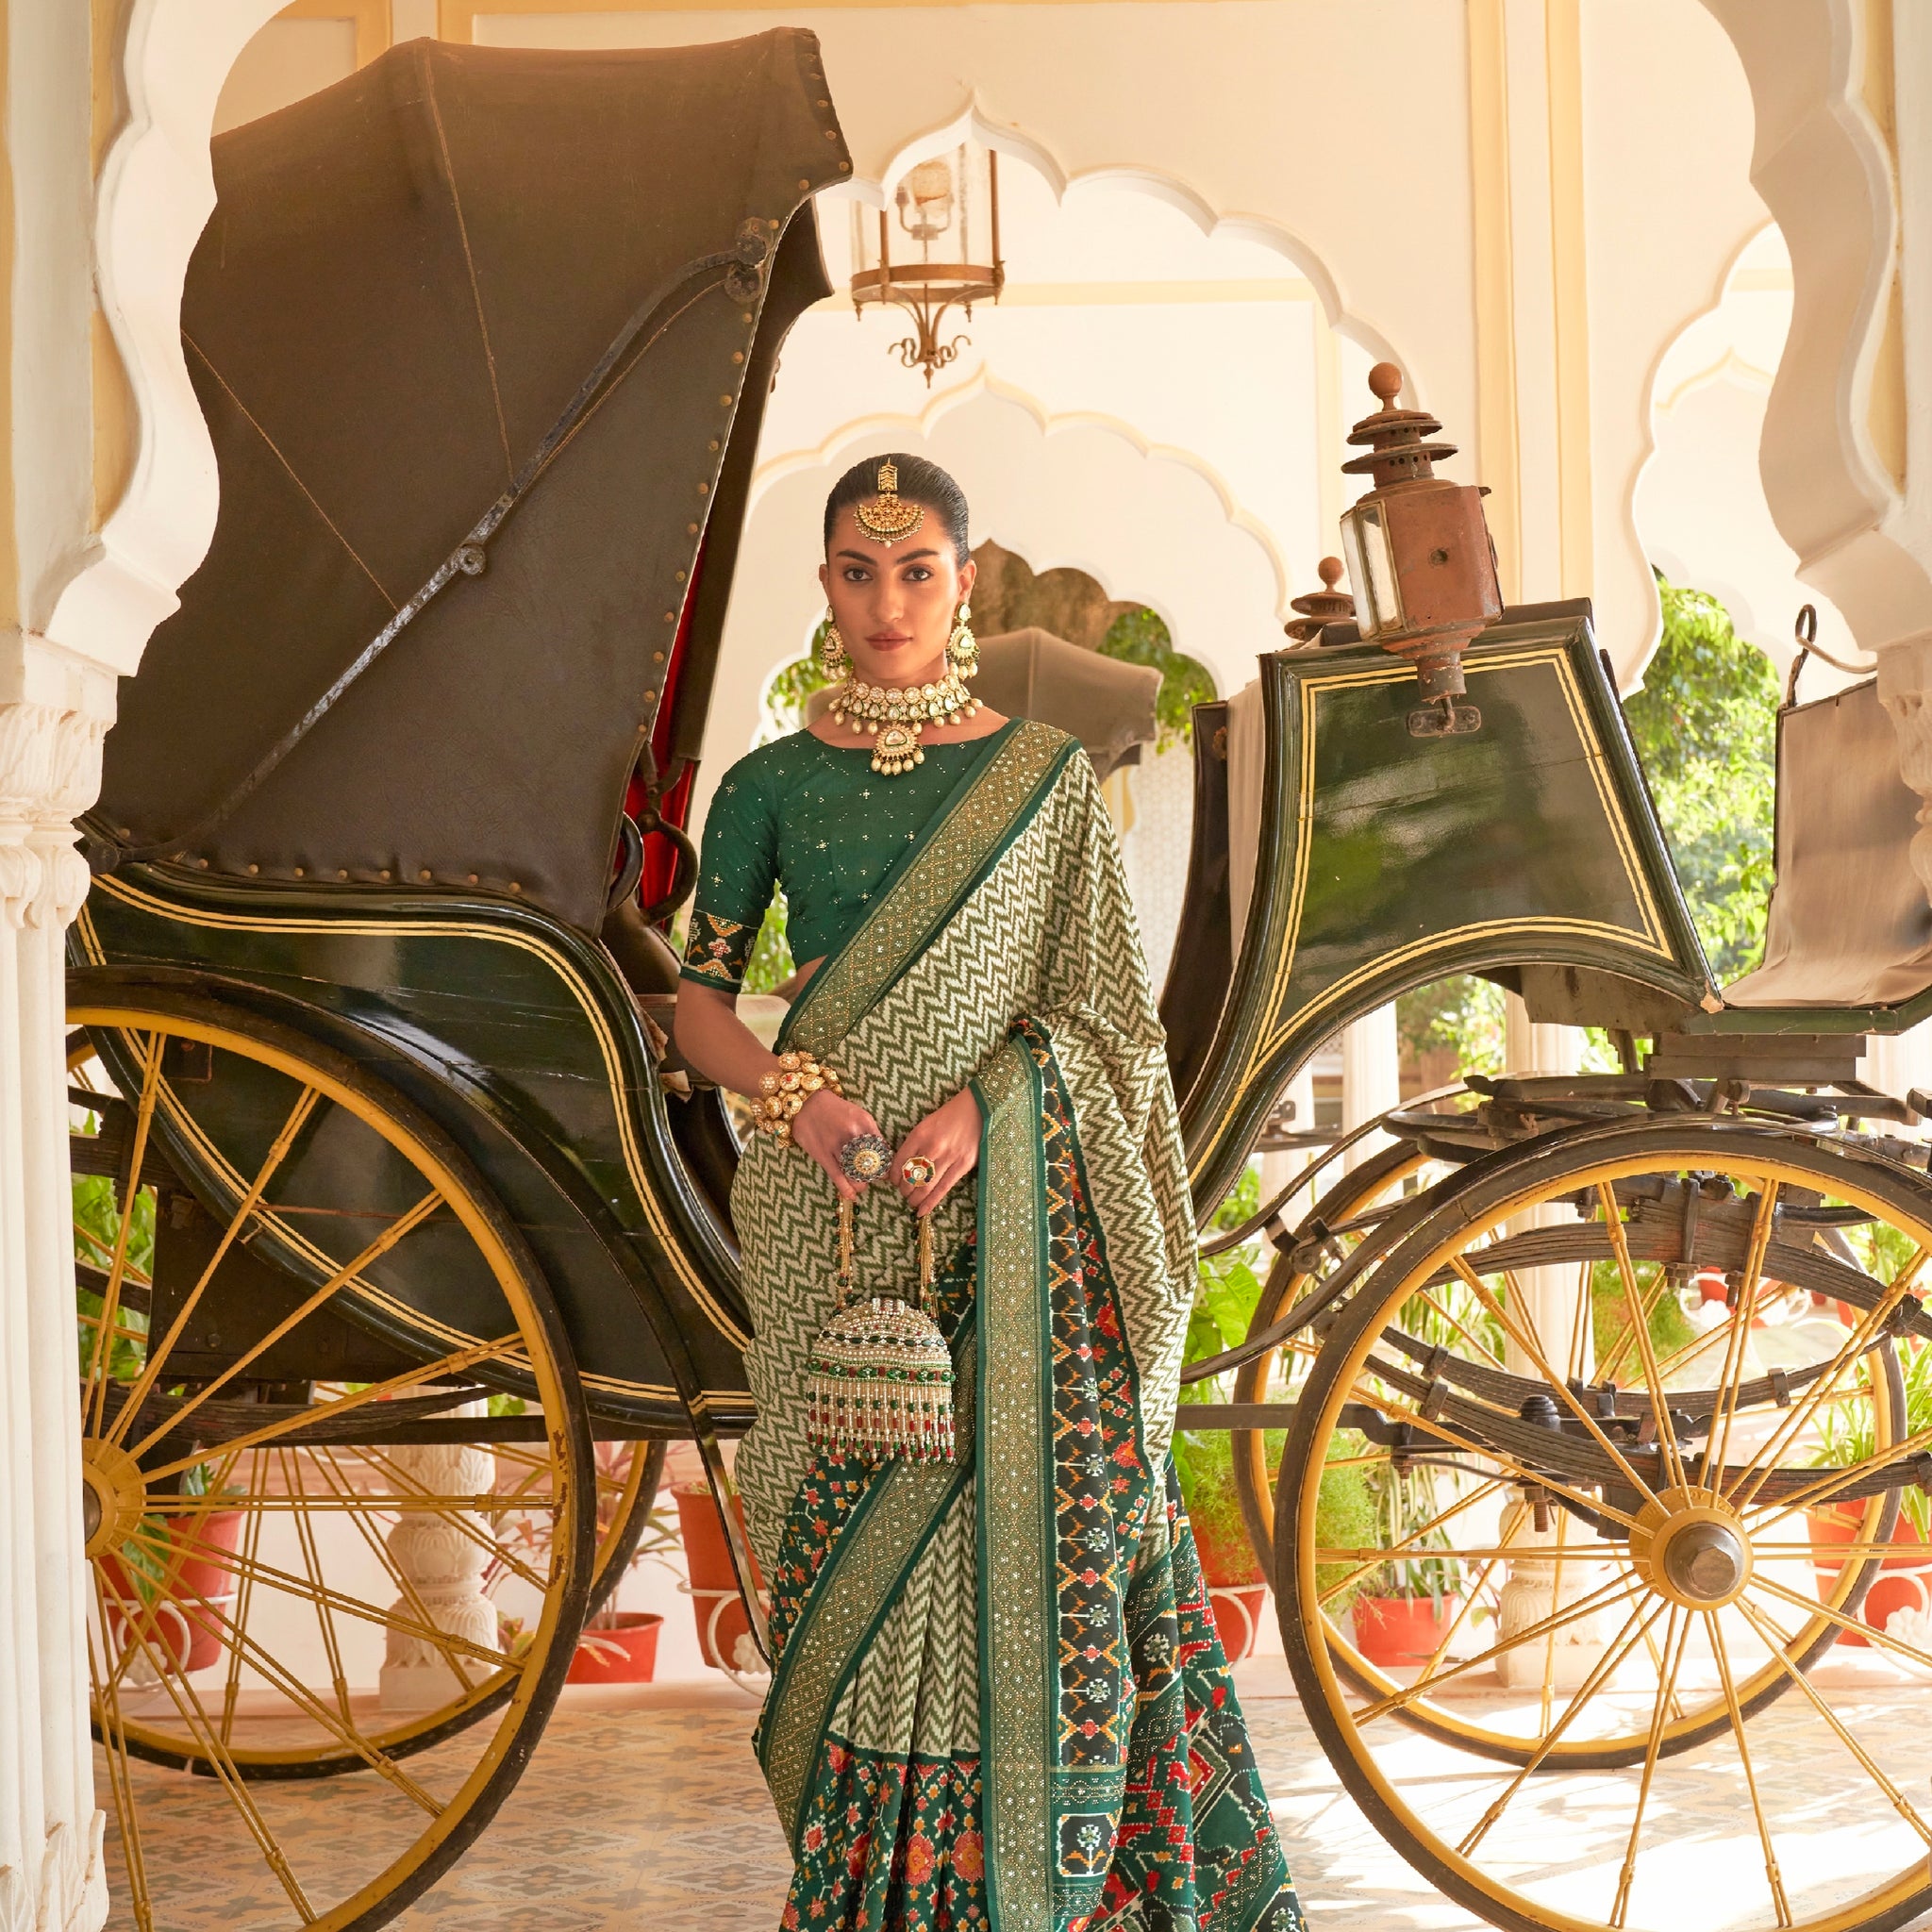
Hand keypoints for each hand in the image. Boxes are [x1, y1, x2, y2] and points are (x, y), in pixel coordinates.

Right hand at [789, 1087, 888, 1201]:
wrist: (806, 1104)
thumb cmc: (835, 1109)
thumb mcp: (858, 1114)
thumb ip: (871, 1132)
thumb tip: (882, 1154)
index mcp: (865, 1122)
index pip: (882, 1149)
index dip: (886, 1164)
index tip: (885, 1170)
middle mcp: (853, 1133)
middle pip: (870, 1163)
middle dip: (873, 1175)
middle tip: (873, 1178)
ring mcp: (837, 1145)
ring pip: (855, 1173)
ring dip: (861, 1184)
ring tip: (862, 1186)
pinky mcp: (823, 1154)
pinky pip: (837, 1176)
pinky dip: (846, 1188)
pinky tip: (852, 1195)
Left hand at [892, 1087, 982, 1214]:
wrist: (976, 1108)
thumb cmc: (949, 1117)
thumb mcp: (925, 1125)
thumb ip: (914, 1144)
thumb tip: (902, 1167)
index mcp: (920, 1134)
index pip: (900, 1162)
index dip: (894, 1177)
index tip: (893, 1182)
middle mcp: (933, 1146)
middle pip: (911, 1176)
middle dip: (904, 1190)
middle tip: (903, 1194)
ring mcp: (950, 1157)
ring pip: (926, 1186)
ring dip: (915, 1198)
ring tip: (912, 1203)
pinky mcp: (964, 1165)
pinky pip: (944, 1188)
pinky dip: (931, 1202)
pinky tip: (923, 1211)